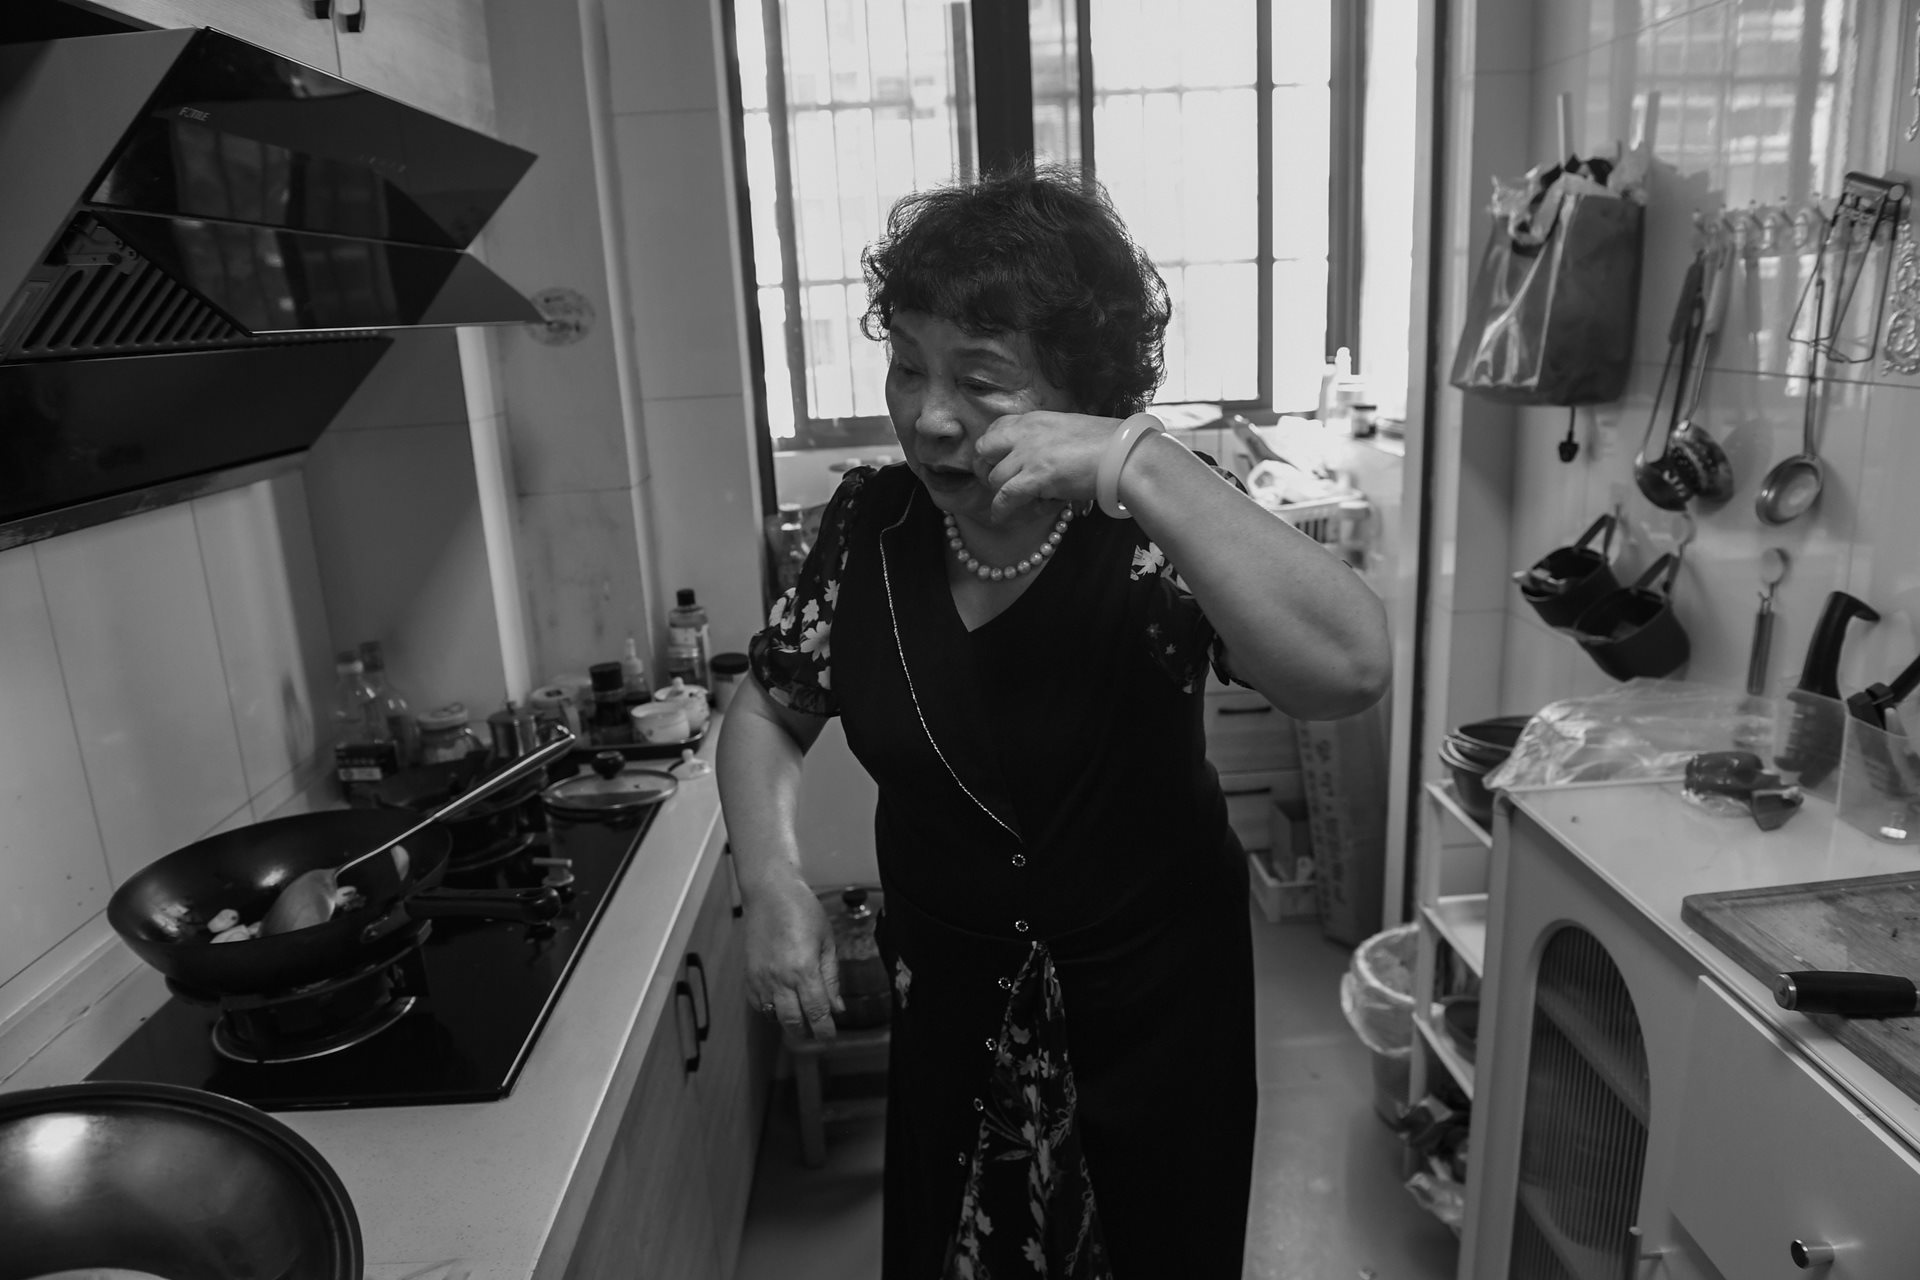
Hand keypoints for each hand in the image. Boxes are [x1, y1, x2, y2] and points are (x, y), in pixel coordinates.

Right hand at [742, 872, 842, 1039]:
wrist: (770, 893)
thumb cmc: (804, 911)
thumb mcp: (827, 942)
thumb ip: (831, 979)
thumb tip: (837, 1008)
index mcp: (803, 970)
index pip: (816, 1013)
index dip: (825, 1031)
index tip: (830, 1038)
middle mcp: (779, 979)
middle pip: (793, 1022)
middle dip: (806, 1033)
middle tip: (817, 1033)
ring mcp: (761, 978)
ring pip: (773, 1016)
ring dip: (788, 1022)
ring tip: (801, 1017)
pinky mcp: (749, 975)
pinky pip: (758, 1004)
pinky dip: (770, 1010)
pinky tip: (782, 1003)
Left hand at [973, 411, 1120, 521]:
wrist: (1126, 455)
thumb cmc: (1110, 444)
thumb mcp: (1072, 430)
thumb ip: (1052, 439)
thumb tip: (1046, 458)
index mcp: (1036, 419)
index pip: (996, 427)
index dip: (992, 448)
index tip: (996, 462)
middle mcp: (1027, 432)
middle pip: (984, 449)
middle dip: (985, 468)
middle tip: (996, 484)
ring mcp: (1029, 454)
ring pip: (995, 478)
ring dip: (1003, 494)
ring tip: (1020, 503)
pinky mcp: (1036, 477)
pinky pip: (1005, 497)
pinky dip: (1001, 510)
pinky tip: (1002, 518)